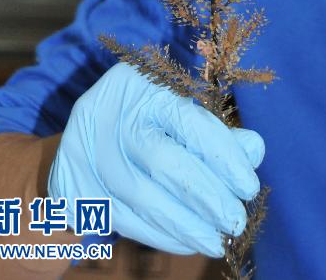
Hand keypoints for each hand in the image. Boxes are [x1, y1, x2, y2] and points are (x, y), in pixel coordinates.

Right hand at [48, 62, 263, 257]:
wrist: (88, 124)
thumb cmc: (147, 113)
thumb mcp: (179, 107)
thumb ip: (215, 129)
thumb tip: (253, 150)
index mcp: (143, 84)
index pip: (190, 122)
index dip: (224, 157)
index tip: (249, 187)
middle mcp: (110, 114)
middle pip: (164, 162)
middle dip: (207, 197)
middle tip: (236, 221)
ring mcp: (86, 151)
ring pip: (141, 198)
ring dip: (185, 226)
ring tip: (215, 241)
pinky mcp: (72, 185)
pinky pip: (122, 219)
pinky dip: (159, 235)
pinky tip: (186, 242)